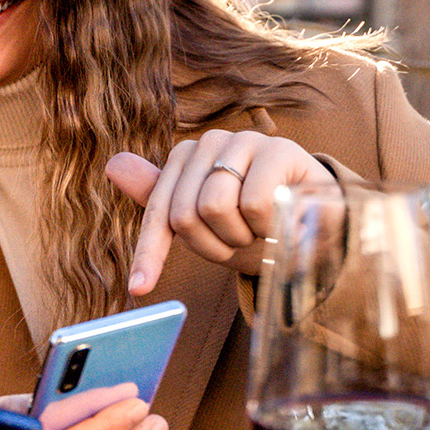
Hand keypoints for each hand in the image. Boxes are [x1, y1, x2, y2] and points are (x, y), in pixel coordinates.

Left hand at [106, 131, 338, 293]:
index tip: (140, 289)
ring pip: (214, 207)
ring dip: (241, 238)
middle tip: (240, 246)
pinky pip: (252, 203)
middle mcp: (210, 143)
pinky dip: (267, 227)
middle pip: (184, 214)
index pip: (160, 211)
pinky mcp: (279, 148)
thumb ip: (160, 199)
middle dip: (213, 247)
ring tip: (260, 232)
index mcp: (185, 159)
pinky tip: (282, 219)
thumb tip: (112, 164)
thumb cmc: (254, 227)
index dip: (150, 253)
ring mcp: (245, 141)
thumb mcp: (204, 225)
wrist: (317, 226)